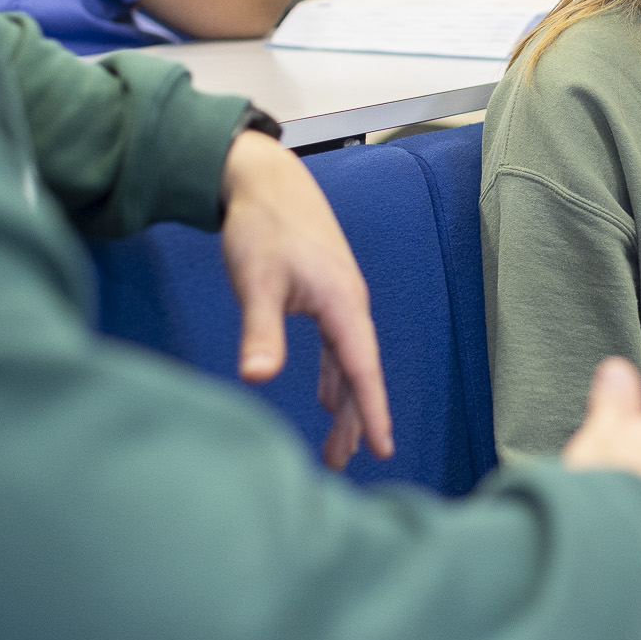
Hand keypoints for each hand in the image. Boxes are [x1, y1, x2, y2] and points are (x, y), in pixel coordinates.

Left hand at [219, 131, 393, 467]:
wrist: (264, 177)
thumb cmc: (261, 226)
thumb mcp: (256, 282)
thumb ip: (261, 331)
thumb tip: (257, 378)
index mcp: (342, 303)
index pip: (362, 368)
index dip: (373, 411)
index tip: (384, 450)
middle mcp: (349, 303)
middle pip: (359, 370)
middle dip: (355, 418)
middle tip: (342, 462)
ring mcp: (338, 297)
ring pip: (349, 359)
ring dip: (344, 401)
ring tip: (339, 444)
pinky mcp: (324, 291)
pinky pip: (337, 343)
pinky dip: (335, 374)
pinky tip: (323, 393)